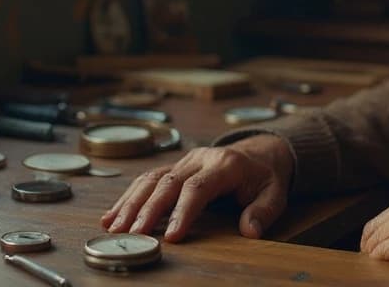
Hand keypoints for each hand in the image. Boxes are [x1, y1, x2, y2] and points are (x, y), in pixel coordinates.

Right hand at [100, 134, 293, 241]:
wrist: (260, 153)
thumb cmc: (265, 176)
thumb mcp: (275, 192)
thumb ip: (263, 211)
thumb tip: (250, 231)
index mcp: (226, 164)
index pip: (199, 187)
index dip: (183, 211)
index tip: (171, 236)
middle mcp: (201, 159)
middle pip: (168, 182)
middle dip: (149, 209)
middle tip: (134, 234)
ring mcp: (185, 161)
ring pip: (152, 178)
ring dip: (131, 203)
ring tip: (115, 227)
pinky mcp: (174, 167)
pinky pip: (147, 179)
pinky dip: (129, 197)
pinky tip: (112, 216)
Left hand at [360, 179, 388, 273]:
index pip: (388, 213)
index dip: (381, 235)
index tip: (381, 249)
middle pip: (376, 226)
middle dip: (372, 246)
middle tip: (375, 262)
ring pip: (376, 241)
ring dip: (377, 256)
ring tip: (383, 268)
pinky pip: (384, 254)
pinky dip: (383, 264)